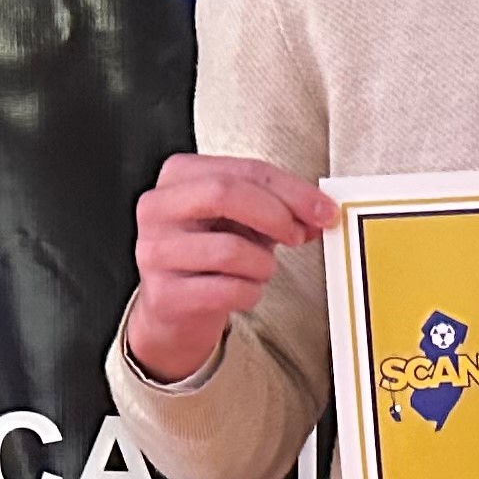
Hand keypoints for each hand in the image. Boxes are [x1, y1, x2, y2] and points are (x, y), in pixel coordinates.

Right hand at [127, 153, 338, 382]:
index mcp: (179, 176)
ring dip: (263, 264)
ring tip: (261, 270)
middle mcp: (157, 208)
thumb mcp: (243, 221)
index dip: (291, 189)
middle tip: (298, 236)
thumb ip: (279, 210)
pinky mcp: (162, 294)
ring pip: (229, 249)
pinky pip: (226, 290)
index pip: (243, 169)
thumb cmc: (208, 256)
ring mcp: (155, 251)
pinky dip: (249, 293)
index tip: (324, 209)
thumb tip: (319, 213)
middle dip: (275, 215)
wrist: (172, 309)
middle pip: (225, 193)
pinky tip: (244, 291)